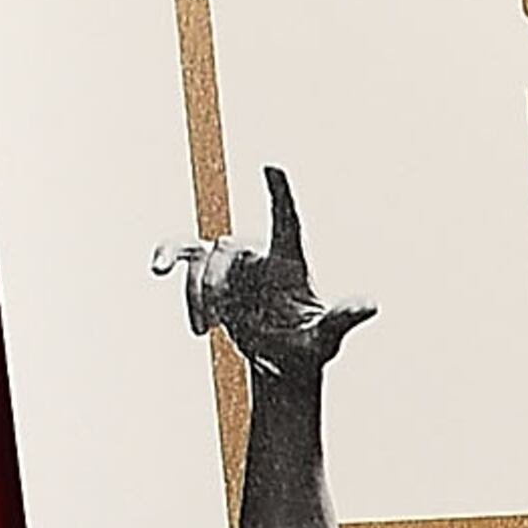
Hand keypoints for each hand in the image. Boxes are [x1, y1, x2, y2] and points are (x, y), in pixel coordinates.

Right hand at [156, 161, 373, 379]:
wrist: (278, 361)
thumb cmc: (308, 346)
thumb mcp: (325, 337)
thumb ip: (342, 318)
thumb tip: (370, 304)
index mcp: (291, 260)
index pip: (287, 218)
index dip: (280, 193)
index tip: (272, 166)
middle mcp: (261, 254)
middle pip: (229, 250)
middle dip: (216, 284)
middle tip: (219, 322)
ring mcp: (233, 262)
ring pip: (203, 259)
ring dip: (196, 293)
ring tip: (203, 329)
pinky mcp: (209, 272)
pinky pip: (184, 254)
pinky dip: (168, 256)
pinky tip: (157, 268)